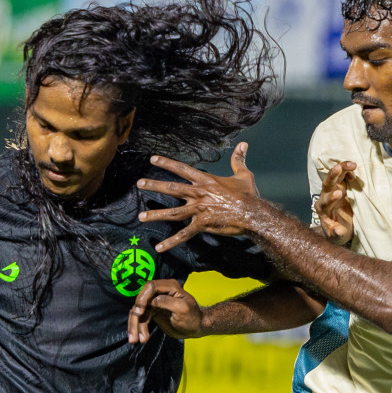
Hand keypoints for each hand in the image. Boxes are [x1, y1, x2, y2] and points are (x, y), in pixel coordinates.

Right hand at [128, 279, 203, 343]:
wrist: (195, 327)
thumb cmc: (192, 317)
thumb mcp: (182, 308)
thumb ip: (167, 302)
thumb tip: (152, 301)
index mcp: (169, 286)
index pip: (150, 287)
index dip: (142, 299)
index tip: (140, 313)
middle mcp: (159, 291)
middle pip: (140, 300)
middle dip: (135, 318)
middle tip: (134, 334)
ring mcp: (154, 301)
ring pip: (138, 312)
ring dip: (135, 326)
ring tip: (135, 340)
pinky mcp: (152, 311)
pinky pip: (141, 318)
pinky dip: (138, 328)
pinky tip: (141, 338)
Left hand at [136, 143, 262, 252]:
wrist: (253, 213)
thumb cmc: (248, 195)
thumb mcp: (243, 174)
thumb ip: (238, 160)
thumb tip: (243, 144)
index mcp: (206, 181)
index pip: (182, 169)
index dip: (167, 163)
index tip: (152, 159)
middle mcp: (199, 193)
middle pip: (172, 188)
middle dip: (154, 185)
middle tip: (139, 184)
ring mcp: (199, 209)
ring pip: (173, 212)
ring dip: (156, 214)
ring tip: (141, 216)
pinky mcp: (202, 224)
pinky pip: (184, 234)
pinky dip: (171, 242)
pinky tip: (159, 248)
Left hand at [315, 160, 357, 245]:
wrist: (340, 226)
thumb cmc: (338, 231)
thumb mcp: (338, 236)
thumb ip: (337, 233)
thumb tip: (338, 230)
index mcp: (323, 209)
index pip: (324, 201)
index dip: (330, 197)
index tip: (339, 194)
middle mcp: (325, 197)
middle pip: (327, 184)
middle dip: (332, 176)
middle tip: (338, 169)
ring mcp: (333, 189)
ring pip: (335, 176)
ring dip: (342, 168)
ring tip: (352, 164)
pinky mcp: (340, 185)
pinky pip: (342, 175)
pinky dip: (347, 170)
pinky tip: (354, 168)